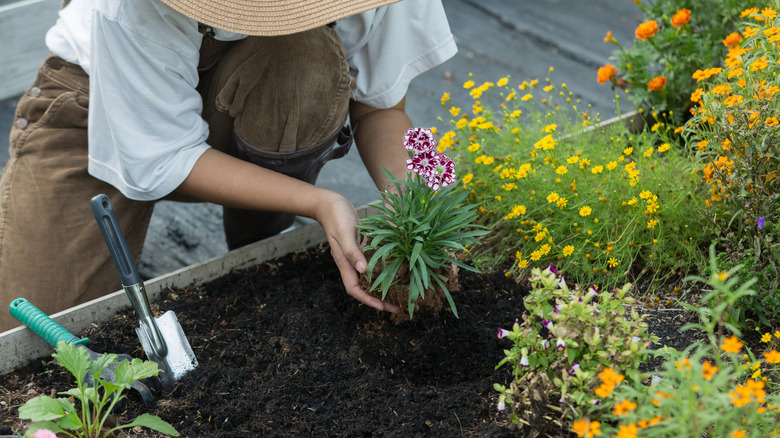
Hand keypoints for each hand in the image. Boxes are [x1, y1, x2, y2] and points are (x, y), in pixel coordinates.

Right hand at [314, 191, 400, 313]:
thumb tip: (363, 270)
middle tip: (397, 308)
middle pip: (364, 288)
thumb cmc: (336, 216)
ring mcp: (356, 256)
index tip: (383, 308)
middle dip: (378, 300)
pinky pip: (373, 264)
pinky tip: (396, 270)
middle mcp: (350, 263)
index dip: (368, 301)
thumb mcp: (345, 233)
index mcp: (344, 263)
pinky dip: (383, 270)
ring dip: (382, 287)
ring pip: (369, 277)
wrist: (330, 203)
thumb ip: (353, 251)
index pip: (354, 289)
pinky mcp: (361, 248)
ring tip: (398, 294)